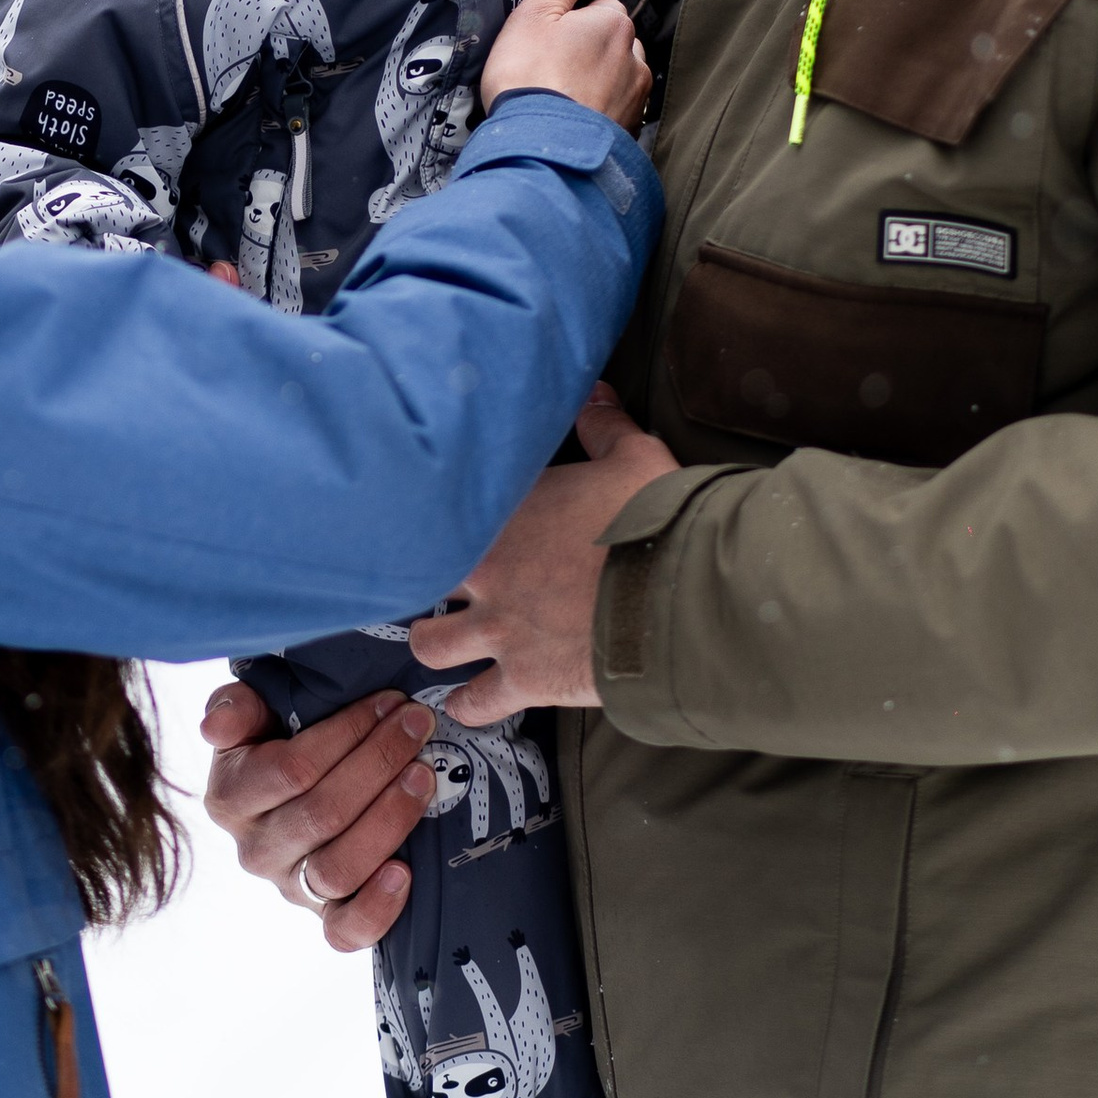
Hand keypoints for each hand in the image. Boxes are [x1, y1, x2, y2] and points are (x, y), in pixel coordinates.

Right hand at [199, 679, 437, 950]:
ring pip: (338, 868)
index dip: (347, 733)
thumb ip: (234, 708)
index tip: (389, 702)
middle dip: (379, 763)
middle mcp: (256, 850)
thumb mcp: (252, 715)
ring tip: (423, 778)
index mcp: (230, 798)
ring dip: (390, 819)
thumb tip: (215, 727)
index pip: (292, 769)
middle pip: (323, 814)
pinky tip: (405, 872)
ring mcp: (291, 887)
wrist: (297, 793)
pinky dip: (377, 907)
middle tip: (417, 727)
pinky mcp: (324, 915)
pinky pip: (345, 931)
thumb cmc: (279, 744)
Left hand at [408, 384, 677, 718]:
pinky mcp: (523, 680)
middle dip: (429, 579)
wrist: (675, 597)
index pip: (449, 507)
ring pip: (430, 642)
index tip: (457, 516)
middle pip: (422, 574)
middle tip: (449, 582)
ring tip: (444, 641)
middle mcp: (488, 572)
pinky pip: (475, 703)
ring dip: (435, 642)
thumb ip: (604, 425)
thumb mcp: (635, 457)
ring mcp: (500, 629)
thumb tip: (593, 392)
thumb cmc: (655, 521)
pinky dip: (469, 705)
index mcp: (505, 512)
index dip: (450, 513)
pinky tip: (468, 703)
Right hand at [481, 0, 650, 132]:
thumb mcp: (536, 13)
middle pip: (610, 44)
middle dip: (585, 52)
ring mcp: (634, 100)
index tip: (544, 38)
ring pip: (615, 79)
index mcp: (613, 24)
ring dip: (594, 85)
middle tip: (546, 71)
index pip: (598, 7)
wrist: (541, 150)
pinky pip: (612, 114)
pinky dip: (595, 114)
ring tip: (557, 99)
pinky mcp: (628, 134)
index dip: (568, 20)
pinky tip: (569, 123)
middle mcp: (634, 60)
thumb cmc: (532, 79)